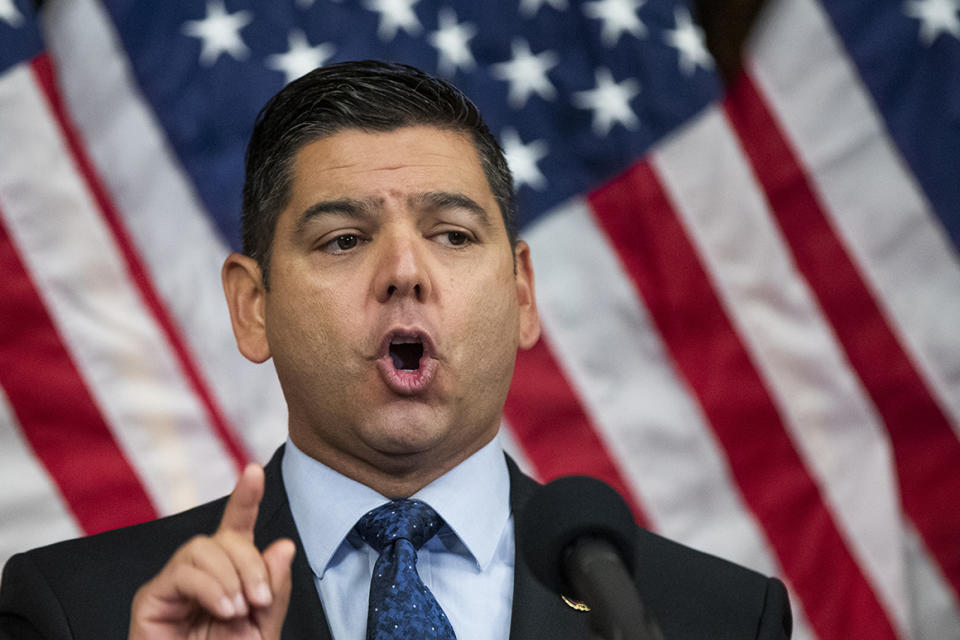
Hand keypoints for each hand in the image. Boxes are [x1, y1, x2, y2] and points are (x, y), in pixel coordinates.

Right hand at [128, 464, 295, 639]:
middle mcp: (201, 574)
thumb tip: (283, 545)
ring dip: (231, 575)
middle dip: (250, 563)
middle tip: (260, 600)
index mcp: (231, 576)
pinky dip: (209, 587)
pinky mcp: (151, 599)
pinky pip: (182, 572)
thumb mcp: (263, 629)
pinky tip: (223, 609)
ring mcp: (174, 584)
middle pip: (225, 537)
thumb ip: (274, 590)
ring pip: (202, 548)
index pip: (237, 528)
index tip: (253, 471)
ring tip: (239, 609)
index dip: (244, 497)